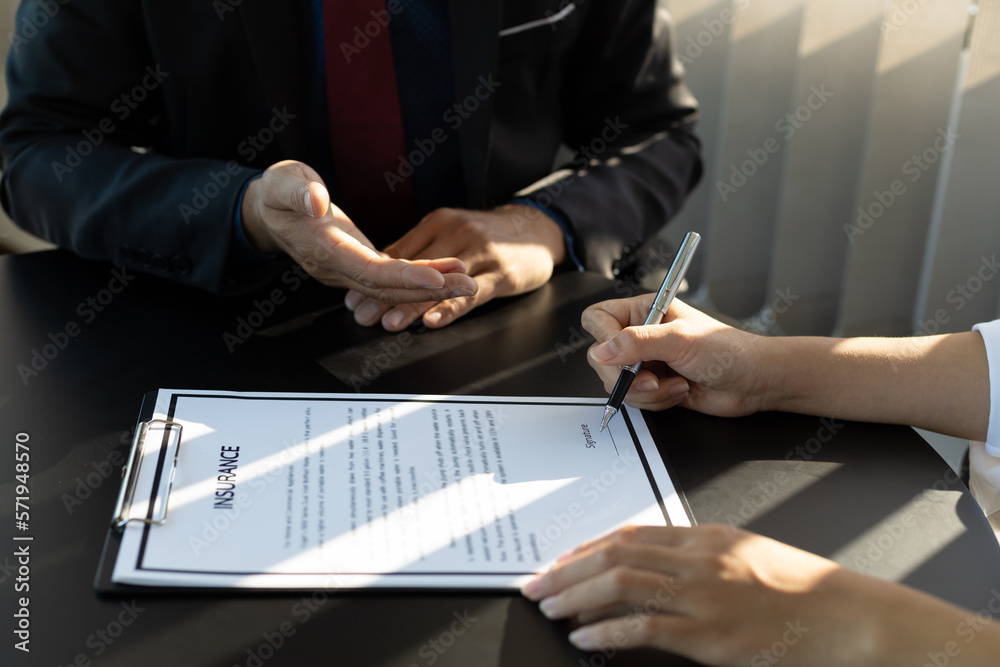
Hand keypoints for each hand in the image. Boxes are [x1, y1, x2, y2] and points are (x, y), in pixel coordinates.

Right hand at [240, 161, 477, 303]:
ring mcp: (349, 270)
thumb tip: (316, 201)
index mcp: (322, 249)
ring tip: (468, 280)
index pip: (368, 270)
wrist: (269, 213)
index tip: (436, 278)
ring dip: (433, 287)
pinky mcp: (360, 264)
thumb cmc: (277, 194)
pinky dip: (421, 278)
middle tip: (469, 284)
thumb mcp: (281, 182)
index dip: (403, 276)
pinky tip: (448, 273)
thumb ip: (296, 192)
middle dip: (431, 289)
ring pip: (394, 287)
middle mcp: (338, 269)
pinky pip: (393, 278)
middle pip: (389, 287)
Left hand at [344, 204, 565, 329]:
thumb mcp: (454, 231)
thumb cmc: (490, 235)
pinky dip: (450, 308)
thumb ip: (424, 250)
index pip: (401, 253)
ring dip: (412, 306)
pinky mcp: (501, 274)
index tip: (354, 295)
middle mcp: (457, 234)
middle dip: (385, 295)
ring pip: (440, 284)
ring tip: (390, 323)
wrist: (538, 228)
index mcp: (440, 223)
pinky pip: (471, 295)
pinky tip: (433, 321)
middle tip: (362, 314)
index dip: (376, 276)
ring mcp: (480, 254)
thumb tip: (385, 271)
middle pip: (416, 269)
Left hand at [521, 525, 960, 666]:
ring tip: (549, 609)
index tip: (557, 562)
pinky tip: (584, 638)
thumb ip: (699, 556)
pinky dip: (606, 632)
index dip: (585, 548)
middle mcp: (700, 558)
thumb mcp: (747, 557)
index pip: (629, 534)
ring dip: (576, 597)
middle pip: (615, 555)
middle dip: (567, 571)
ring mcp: (705, 596)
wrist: (850, 620)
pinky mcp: (712, 636)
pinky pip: (645, 628)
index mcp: (707, 536)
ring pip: (622, 584)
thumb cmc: (801, 591)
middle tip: (535, 585)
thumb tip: (649, 566)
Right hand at [581, 296, 771, 416]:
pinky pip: (634, 399)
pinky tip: (679, 391)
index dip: (602, 338)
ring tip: (674, 384)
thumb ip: (637, 342)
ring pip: (617, 383)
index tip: (618, 354)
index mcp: (644, 311)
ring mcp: (645, 363)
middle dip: (626, 375)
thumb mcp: (680, 340)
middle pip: (602, 357)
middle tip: (650, 378)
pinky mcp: (653, 386)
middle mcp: (641, 336)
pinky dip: (655, 402)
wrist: (752, 381)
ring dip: (646, 392)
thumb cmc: (728, 350)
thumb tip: (602, 351)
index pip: (599, 318)